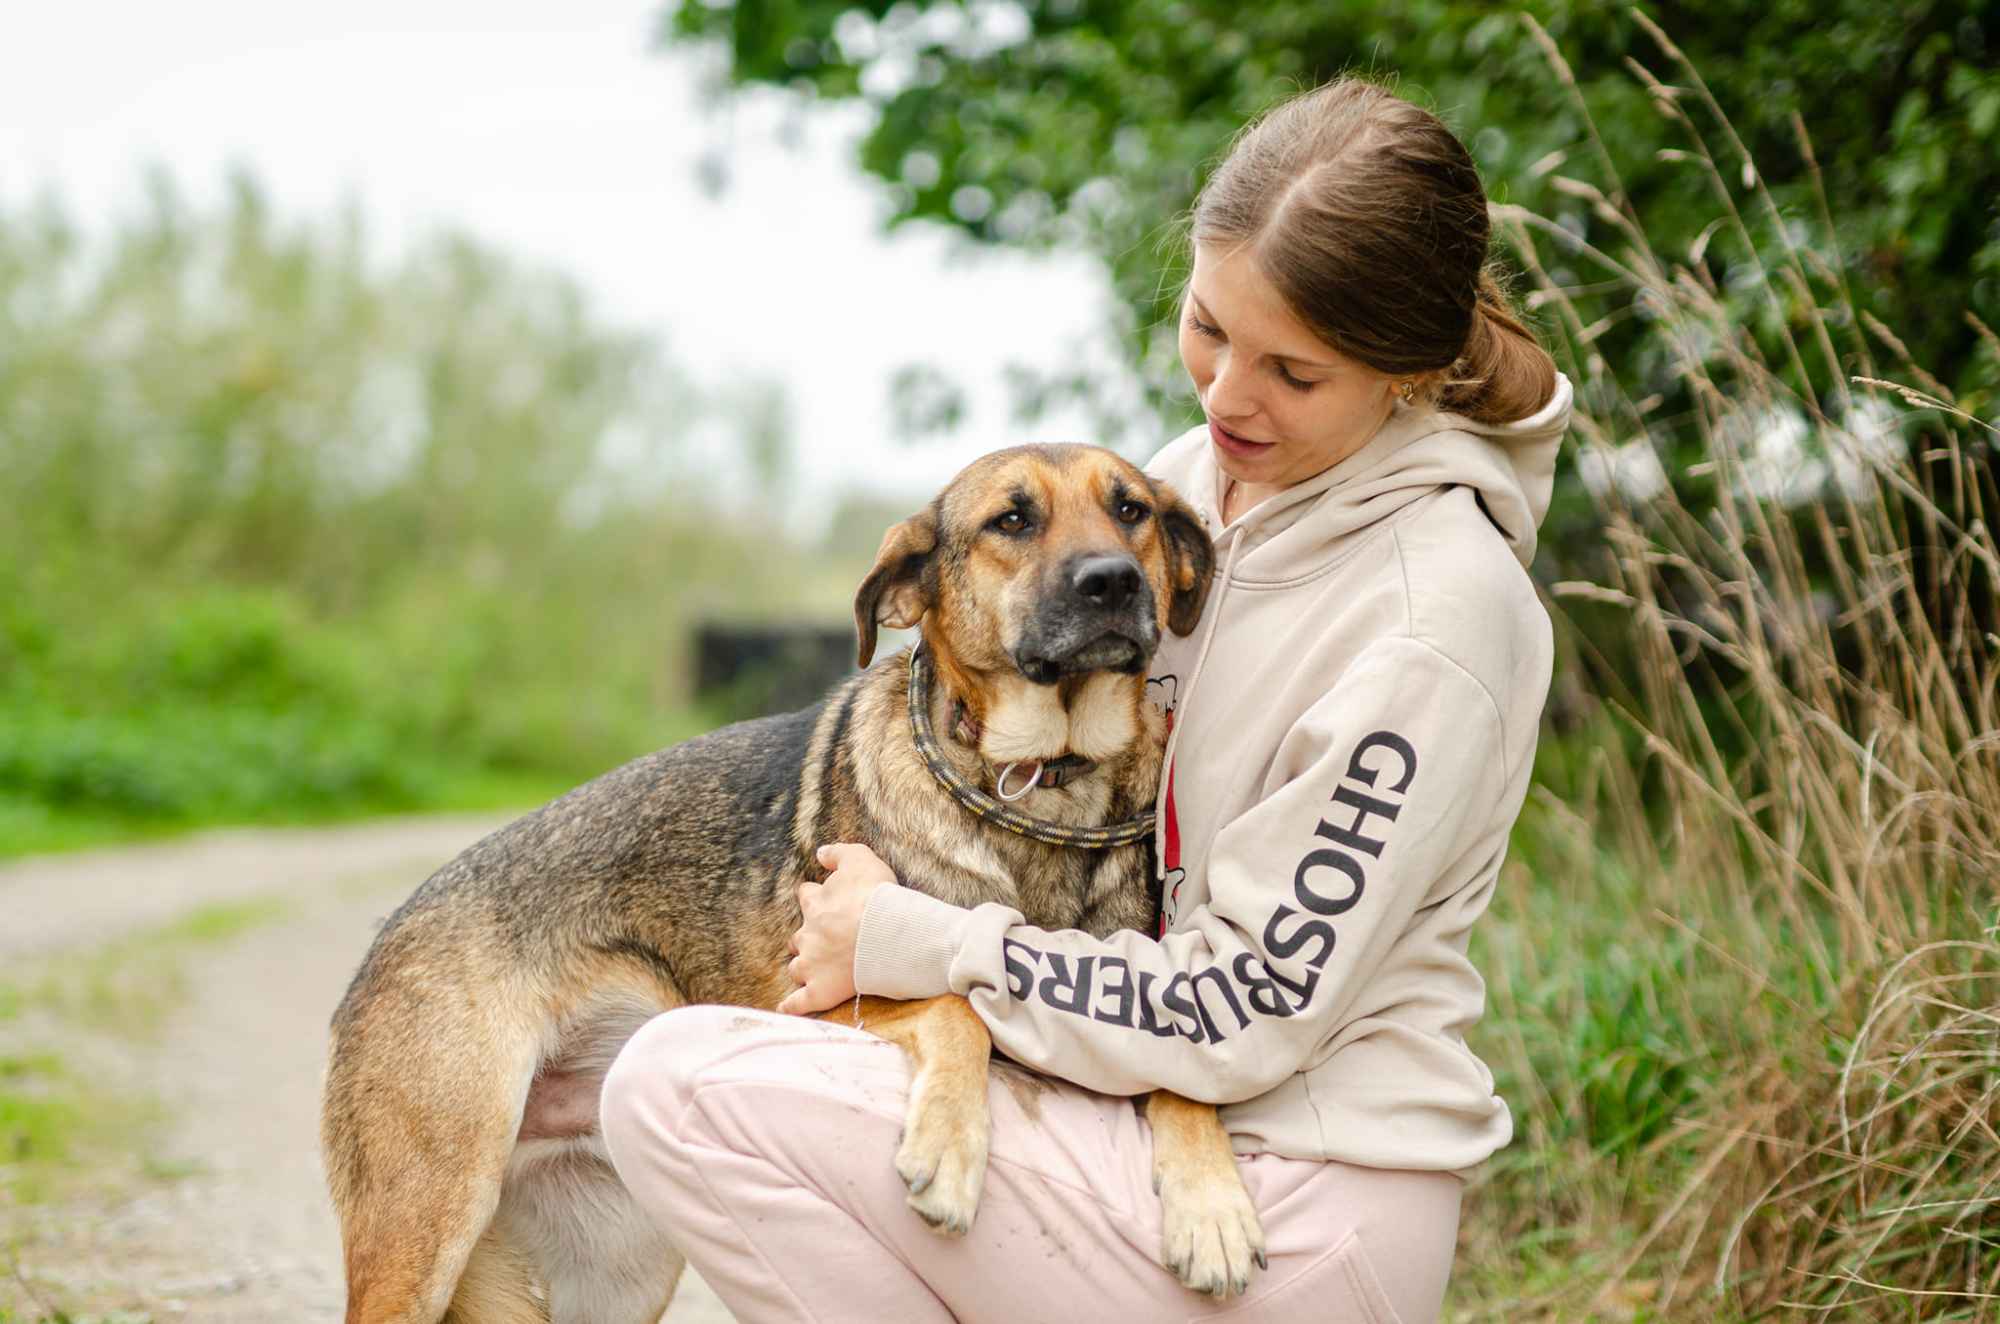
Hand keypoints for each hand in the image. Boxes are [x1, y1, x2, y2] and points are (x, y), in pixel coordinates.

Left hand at [777, 843, 898, 1014]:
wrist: (887, 932)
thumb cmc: (876, 894)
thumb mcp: (859, 858)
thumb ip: (838, 852)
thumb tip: (820, 852)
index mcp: (816, 904)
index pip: (806, 896)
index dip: (814, 897)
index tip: (822, 899)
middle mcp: (807, 934)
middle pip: (798, 936)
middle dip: (806, 938)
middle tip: (823, 940)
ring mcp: (812, 965)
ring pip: (797, 967)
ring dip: (802, 968)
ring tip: (812, 971)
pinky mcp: (820, 990)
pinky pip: (798, 1002)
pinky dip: (791, 1006)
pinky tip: (785, 1008)